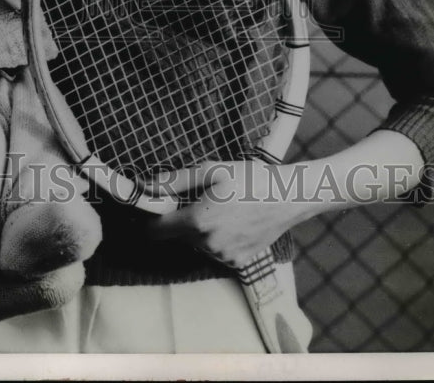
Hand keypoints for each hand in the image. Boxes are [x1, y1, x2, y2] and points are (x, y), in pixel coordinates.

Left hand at [148, 160, 297, 265]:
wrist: (287, 198)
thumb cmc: (249, 179)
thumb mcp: (211, 170)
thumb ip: (174, 181)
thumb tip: (146, 187)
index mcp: (197, 221)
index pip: (156, 231)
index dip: (152, 219)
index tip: (157, 208)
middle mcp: (208, 244)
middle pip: (177, 236)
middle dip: (182, 220)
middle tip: (201, 199)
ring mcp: (223, 256)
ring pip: (197, 244)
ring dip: (200, 230)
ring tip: (222, 209)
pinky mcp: (237, 263)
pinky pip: (215, 251)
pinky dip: (218, 239)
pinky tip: (233, 222)